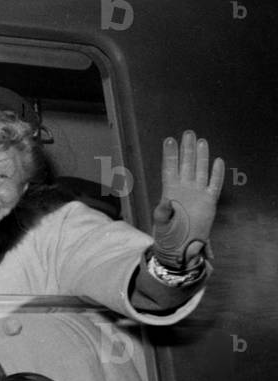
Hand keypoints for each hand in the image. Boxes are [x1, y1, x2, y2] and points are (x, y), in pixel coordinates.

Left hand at [152, 131, 224, 268]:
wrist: (180, 247)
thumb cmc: (168, 235)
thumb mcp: (162, 224)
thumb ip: (162, 213)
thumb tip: (163, 204)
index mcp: (170, 192)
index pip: (170, 169)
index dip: (170, 155)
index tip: (169, 140)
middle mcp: (184, 189)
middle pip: (186, 165)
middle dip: (187, 149)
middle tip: (188, 132)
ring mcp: (197, 194)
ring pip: (200, 170)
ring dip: (201, 156)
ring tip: (201, 140)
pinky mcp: (209, 202)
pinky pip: (214, 185)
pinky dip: (216, 174)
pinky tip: (218, 161)